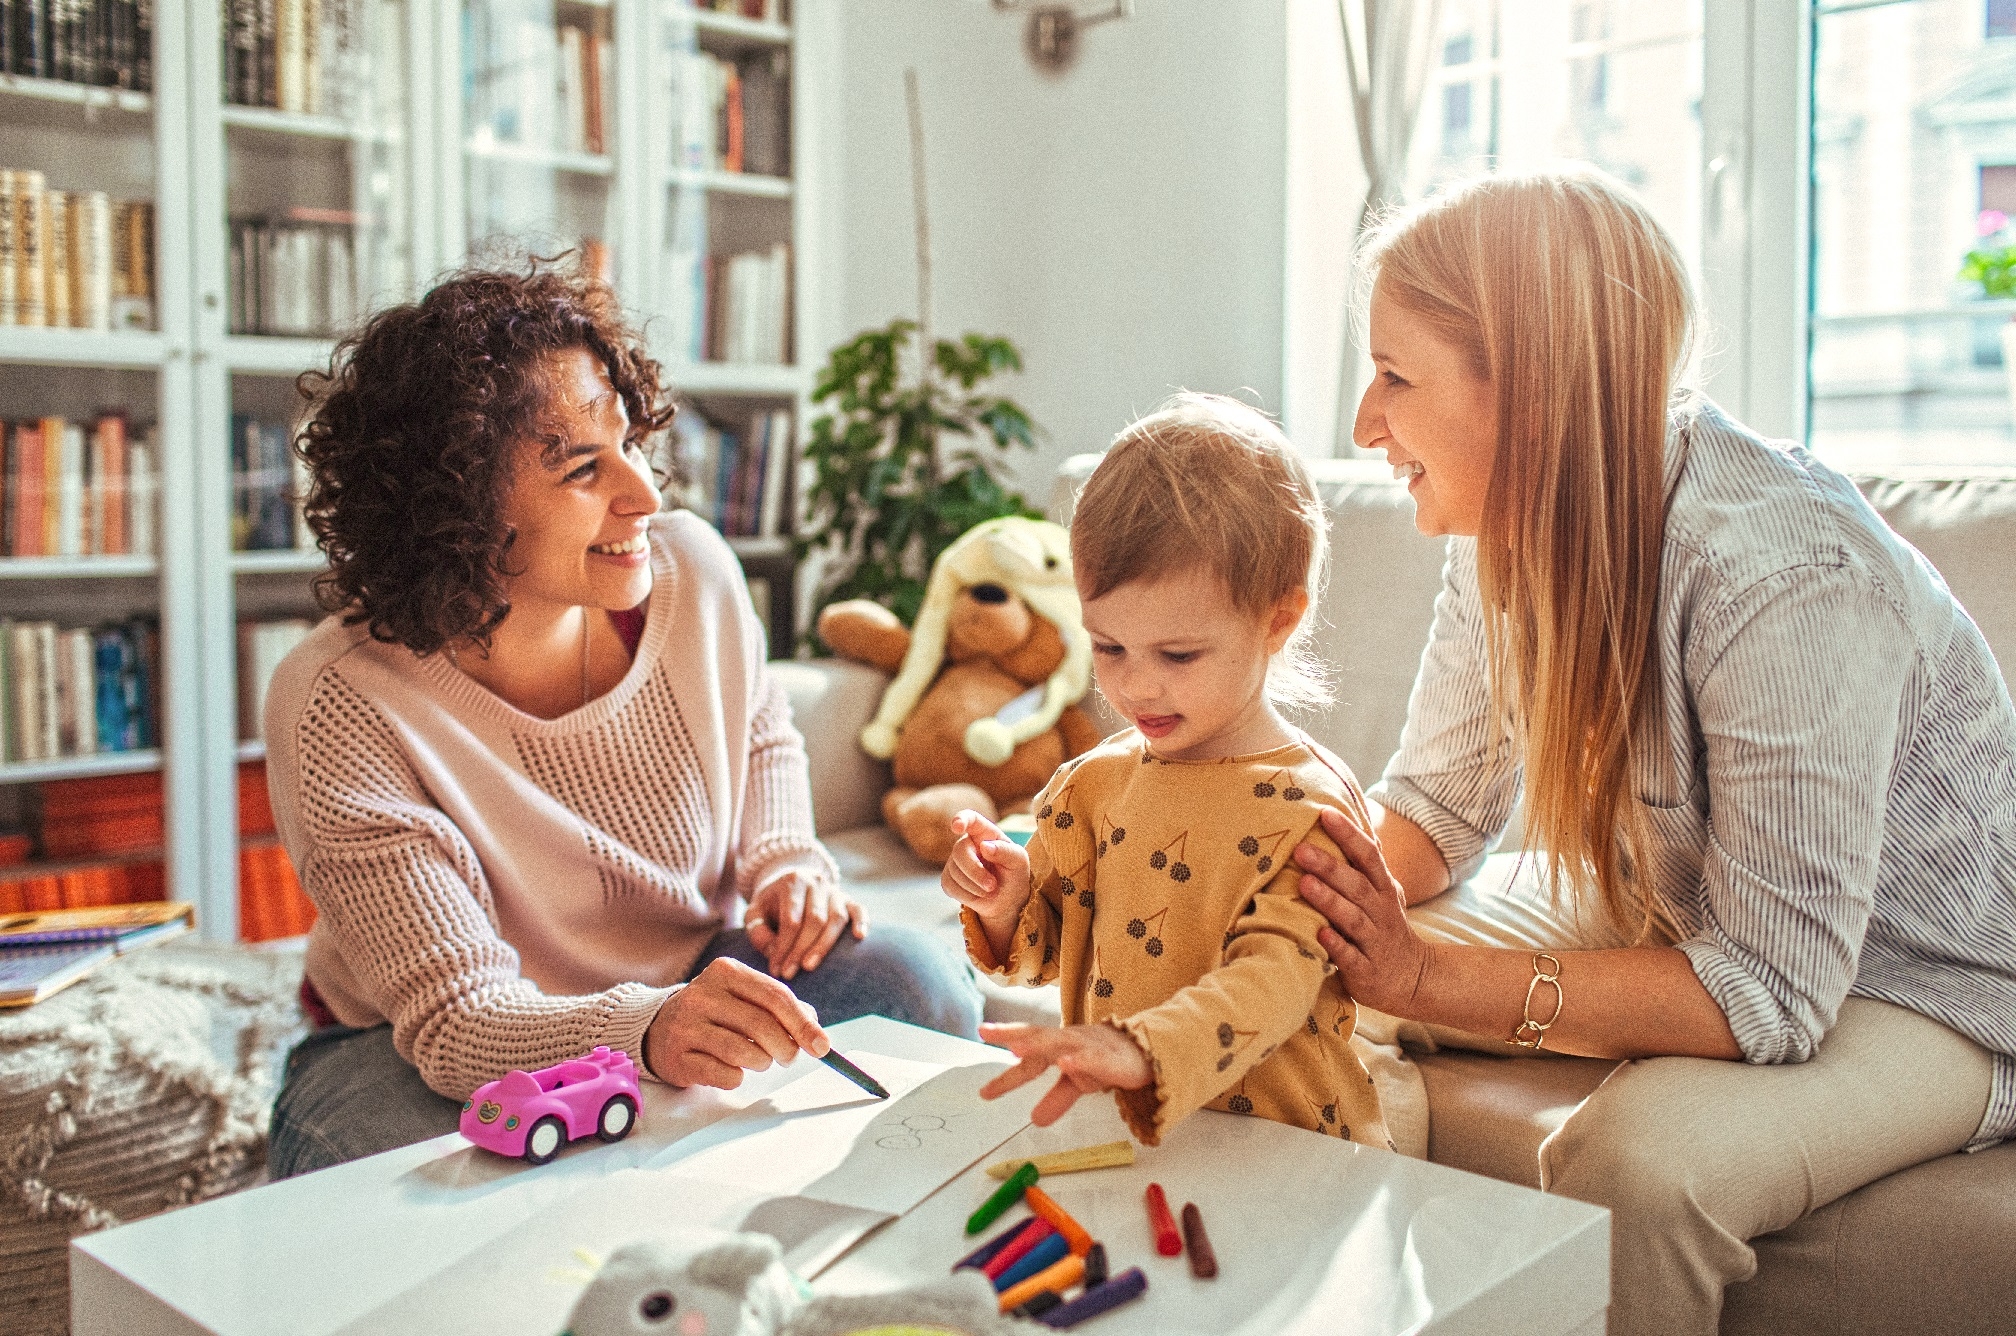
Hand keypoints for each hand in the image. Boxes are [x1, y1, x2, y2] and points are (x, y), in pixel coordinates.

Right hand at [645, 957, 828, 1088]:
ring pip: (743, 1052)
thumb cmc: (714, 1012)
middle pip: (762, 1025)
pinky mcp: (678, 1057)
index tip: (822, 1046)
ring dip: (762, 1062)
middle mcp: (703, 994)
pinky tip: (732, 1069)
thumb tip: (814, 1027)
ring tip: (759, 1060)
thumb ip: (780, 1006)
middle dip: (786, 1047)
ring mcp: (687, 1026)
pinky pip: (723, 1075)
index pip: (776, 996)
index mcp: (726, 972)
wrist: (658, 1027)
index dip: (803, 1024)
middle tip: (789, 1057)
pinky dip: (737, 1076)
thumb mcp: (743, 996)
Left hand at [745, 871, 866, 979]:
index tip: (776, 969)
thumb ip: (758, 932)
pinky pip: (858, 909)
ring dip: (824, 945)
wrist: (790, 885)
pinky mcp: (848, 899)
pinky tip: (859, 937)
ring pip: (836, 918)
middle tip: (790, 973)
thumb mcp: (755, 914)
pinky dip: (861, 922)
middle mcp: (816, 882)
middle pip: (814, 920)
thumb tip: (775, 952)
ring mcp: (835, 890)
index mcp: (792, 882)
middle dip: (801, 949)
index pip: (791, 919)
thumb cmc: (771, 905)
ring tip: (810, 966)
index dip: (784, 947)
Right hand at [940, 810, 1032, 932]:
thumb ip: (1006, 852)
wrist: (1008, 901)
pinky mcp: (948, 879)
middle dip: (975, 871)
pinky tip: (978, 895)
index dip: (962, 819)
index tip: (957, 826)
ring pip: (954, 871)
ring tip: (990, 890)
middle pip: (960, 851)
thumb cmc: (1014, 875)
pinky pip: (949, 885)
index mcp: (985, 833)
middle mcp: (967, 843)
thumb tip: (985, 846)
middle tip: (992, 886)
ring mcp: (955, 861)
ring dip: (975, 886)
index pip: (971, 819)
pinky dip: (966, 895)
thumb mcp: (1019, 862)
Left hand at [977, 1021, 1151, 1125]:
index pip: (1029, 1062)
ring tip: (1016, 1045)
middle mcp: (1070, 1042)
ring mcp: (1090, 1046)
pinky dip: (1080, 1060)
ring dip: (1039, 1043)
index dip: (1006, 1075)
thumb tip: (1035, 1119)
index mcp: (1059, 1050)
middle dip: (1013, 1033)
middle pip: (1038, 1037)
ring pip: (1061, 1042)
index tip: (983, 1092)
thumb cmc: (1107, 1060)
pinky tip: (1067, 1062)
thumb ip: (1057, 1098)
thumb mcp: (1079, 1084)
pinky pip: (1094, 1058)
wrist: (1148, 1052)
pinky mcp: (1112, 1058)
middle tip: (986, 1032)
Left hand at [1295, 807, 1435, 1016]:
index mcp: (1383, 889)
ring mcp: (1375, 942)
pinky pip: (1351, 957)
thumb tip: (1348, 817)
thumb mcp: (1382, 891)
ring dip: (1329, 901)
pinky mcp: (1366, 971)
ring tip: (1304, 883)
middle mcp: (1381, 912)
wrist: (1414, 978)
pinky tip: (1319, 934)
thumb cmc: (1385, 926)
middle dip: (1330, 866)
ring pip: (1353, 918)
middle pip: (1357, 885)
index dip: (1349, 834)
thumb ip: (1365, 862)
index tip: (1325, 813)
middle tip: (1301, 849)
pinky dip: (1336, 946)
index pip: (1369, 856)